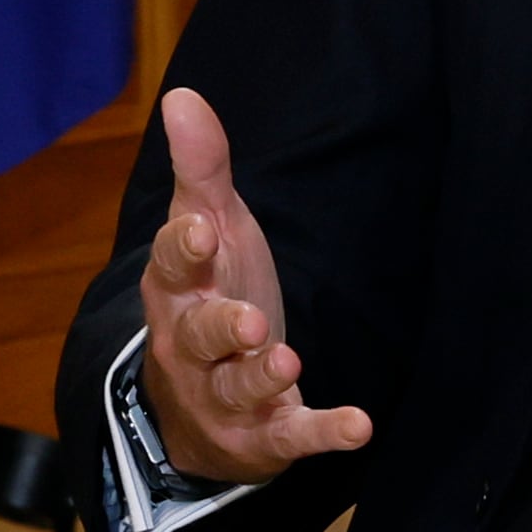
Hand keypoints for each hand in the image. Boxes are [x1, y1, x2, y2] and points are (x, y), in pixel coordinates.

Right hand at [136, 87, 374, 482]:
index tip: (202, 230)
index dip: (185, 250)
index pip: (172, 266)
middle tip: (249, 321)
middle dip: (222, 328)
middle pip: (200, 336)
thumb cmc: (208, 296)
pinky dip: (323, 432)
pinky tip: (359, 425)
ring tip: (287, 361)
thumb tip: (182, 95)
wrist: (195, 408)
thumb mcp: (208, 230)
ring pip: (238, 389)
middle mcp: (191, 347)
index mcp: (176, 290)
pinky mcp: (264, 436)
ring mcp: (225, 397)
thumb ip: (201, 168)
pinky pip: (291, 437)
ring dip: (262, 379)